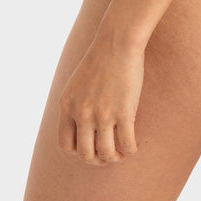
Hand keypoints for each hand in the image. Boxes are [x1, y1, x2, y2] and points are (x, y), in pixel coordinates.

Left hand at [57, 36, 143, 165]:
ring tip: (121, 153)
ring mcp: (103, 114)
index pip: (66, 145)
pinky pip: (127, 144)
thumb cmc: (101, 59)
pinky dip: (130, 151)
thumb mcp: (77, 83)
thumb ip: (75, 105)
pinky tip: (133, 146)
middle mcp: (82, 113)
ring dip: (114, 158)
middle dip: (97, 160)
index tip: (91, 147)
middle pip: (85, 154)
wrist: (117, 41)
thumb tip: (81, 128)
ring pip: (106, 154)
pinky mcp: (124, 112)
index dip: (78, 152)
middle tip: (108, 155)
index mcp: (67, 105)